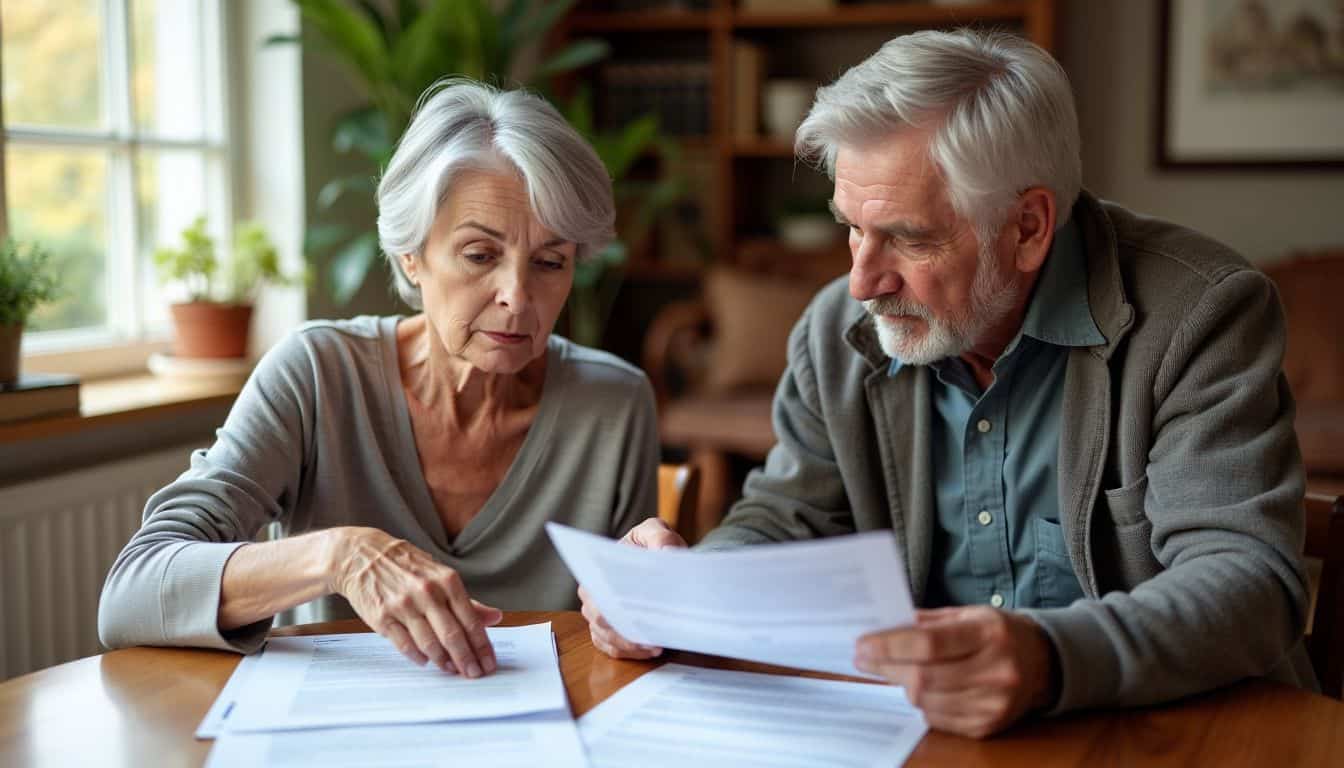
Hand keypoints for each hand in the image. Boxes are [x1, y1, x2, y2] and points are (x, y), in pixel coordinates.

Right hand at [329, 527, 502, 676]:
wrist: (361, 556)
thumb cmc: (406, 566)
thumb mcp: (440, 575)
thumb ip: (467, 600)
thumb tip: (495, 617)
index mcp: (446, 580)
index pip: (470, 620)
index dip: (482, 645)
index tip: (488, 663)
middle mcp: (426, 592)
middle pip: (453, 635)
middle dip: (467, 659)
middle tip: (474, 674)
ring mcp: (403, 605)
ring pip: (430, 643)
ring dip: (444, 661)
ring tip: (453, 669)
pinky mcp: (382, 617)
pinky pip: (405, 645)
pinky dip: (418, 657)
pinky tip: (426, 661)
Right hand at [579, 518, 686, 659]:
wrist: (654, 557)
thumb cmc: (649, 543)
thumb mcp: (655, 531)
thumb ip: (660, 536)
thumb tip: (665, 552)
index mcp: (595, 572)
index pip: (596, 593)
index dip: (612, 606)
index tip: (633, 612)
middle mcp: (592, 597)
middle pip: (601, 620)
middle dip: (625, 630)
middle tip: (651, 635)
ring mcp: (600, 618)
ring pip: (608, 638)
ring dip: (631, 644)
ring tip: (656, 645)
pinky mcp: (612, 633)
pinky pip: (615, 650)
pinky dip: (632, 653)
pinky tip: (652, 649)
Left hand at [854, 606, 1057, 738]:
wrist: (1044, 663)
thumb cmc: (998, 633)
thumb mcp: (969, 614)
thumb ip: (928, 621)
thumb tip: (884, 627)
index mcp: (989, 634)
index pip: (929, 643)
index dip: (890, 646)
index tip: (862, 644)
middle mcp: (995, 670)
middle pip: (924, 676)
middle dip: (886, 667)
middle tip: (863, 658)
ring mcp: (993, 703)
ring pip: (927, 701)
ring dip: (902, 685)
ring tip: (893, 670)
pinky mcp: (988, 726)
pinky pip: (938, 719)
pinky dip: (922, 703)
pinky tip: (921, 688)